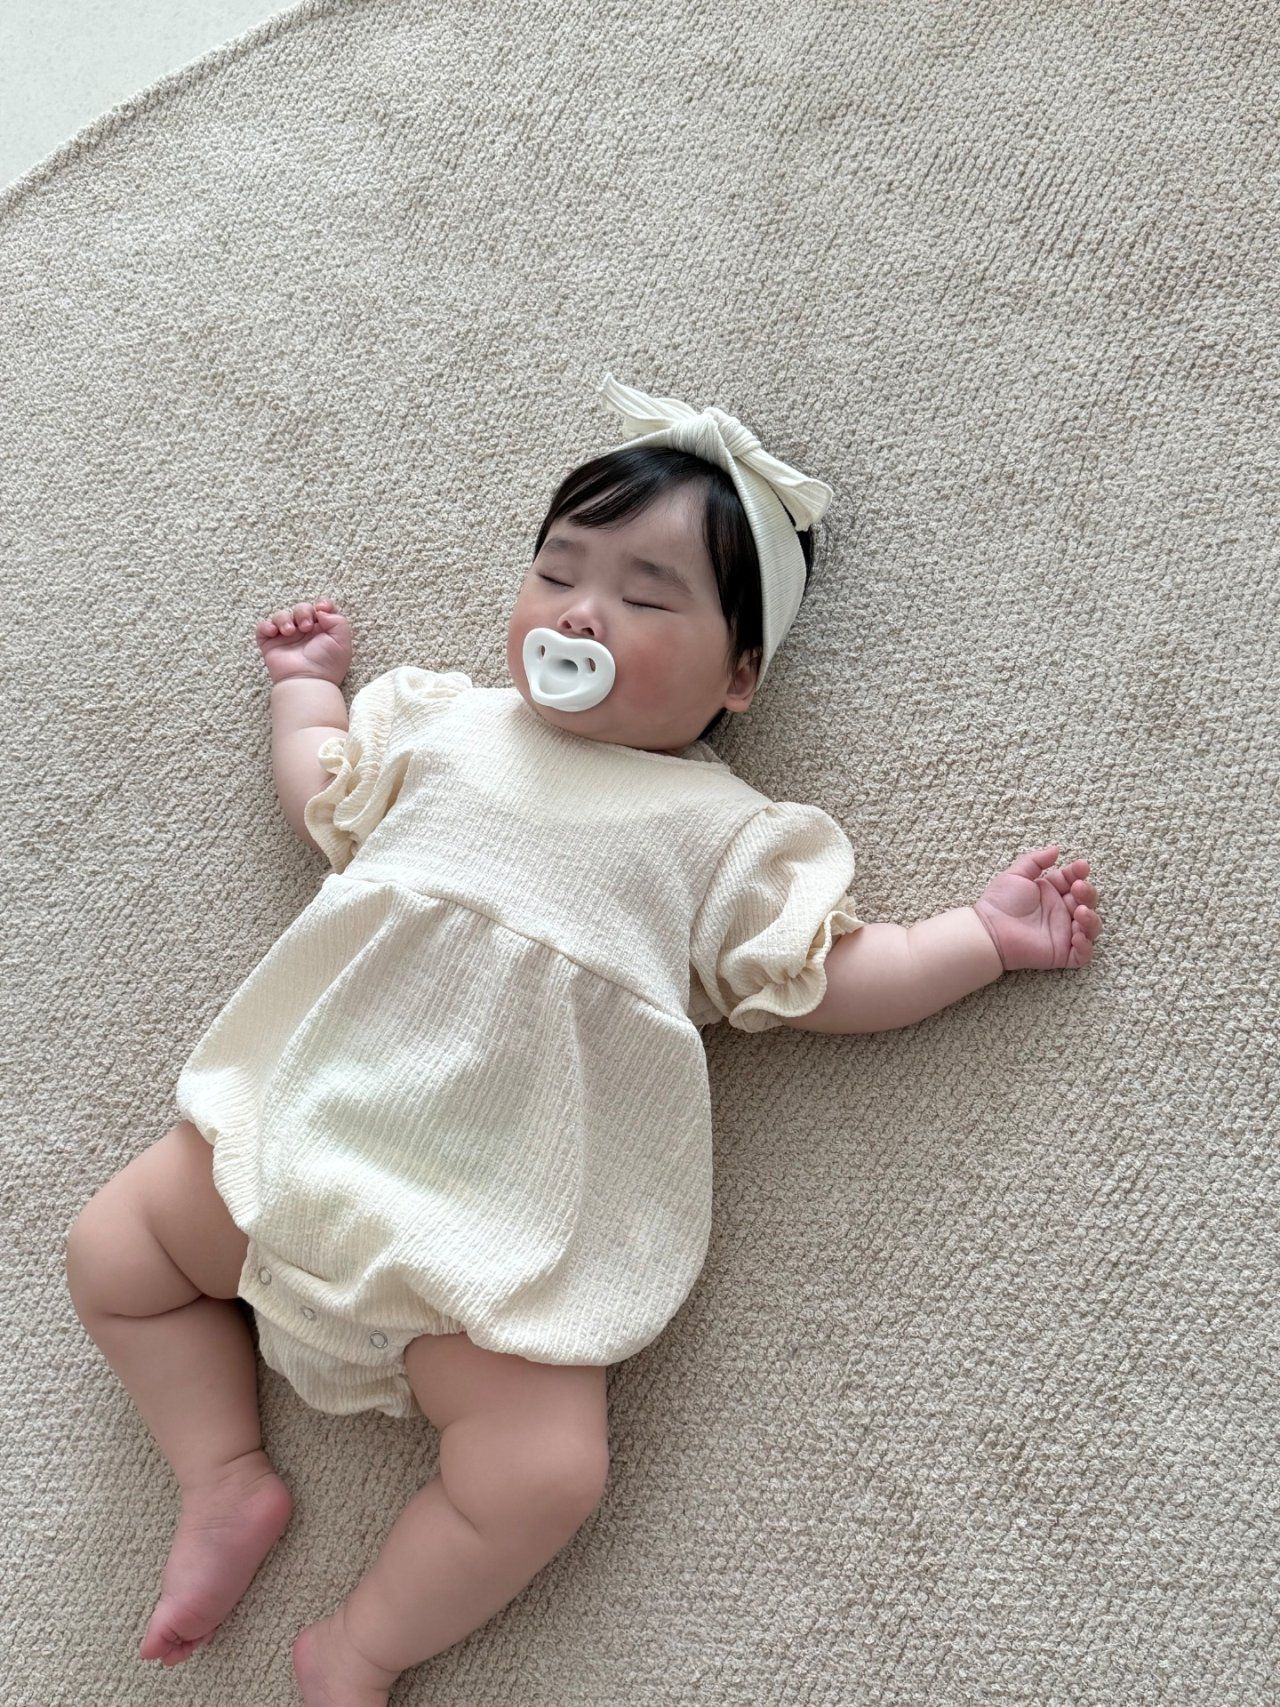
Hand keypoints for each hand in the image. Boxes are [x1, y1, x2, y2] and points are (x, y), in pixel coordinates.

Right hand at [255, 599, 351, 685]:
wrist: (308, 682)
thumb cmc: (327, 664)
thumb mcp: (342, 641)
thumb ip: (338, 620)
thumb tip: (320, 610)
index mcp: (323, 630)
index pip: (321, 608)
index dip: (322, 604)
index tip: (321, 609)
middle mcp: (305, 632)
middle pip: (301, 608)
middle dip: (303, 612)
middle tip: (306, 627)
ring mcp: (287, 638)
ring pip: (281, 615)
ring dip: (284, 619)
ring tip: (289, 632)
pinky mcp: (271, 644)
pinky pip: (263, 628)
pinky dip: (266, 626)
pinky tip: (274, 632)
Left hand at [972, 844, 1101, 971]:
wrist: (989, 929)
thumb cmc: (1000, 901)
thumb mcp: (1017, 874)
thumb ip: (1036, 860)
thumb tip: (1056, 849)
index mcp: (1052, 893)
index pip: (1075, 881)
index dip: (1080, 873)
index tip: (1081, 867)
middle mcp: (1061, 912)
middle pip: (1087, 902)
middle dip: (1088, 893)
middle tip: (1078, 888)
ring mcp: (1063, 934)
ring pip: (1091, 927)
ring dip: (1092, 919)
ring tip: (1080, 912)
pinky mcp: (1061, 954)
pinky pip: (1082, 954)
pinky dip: (1086, 946)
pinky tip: (1077, 936)